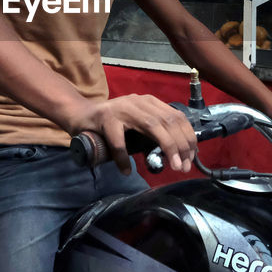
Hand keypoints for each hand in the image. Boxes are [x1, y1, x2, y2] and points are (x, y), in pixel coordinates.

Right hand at [68, 94, 196, 174]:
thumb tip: (177, 153)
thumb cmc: (110, 125)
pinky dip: (124, 157)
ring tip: (171, 166)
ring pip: (152, 126)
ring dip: (166, 148)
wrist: (79, 115)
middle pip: (169, 121)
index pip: (177, 116)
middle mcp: (139, 101)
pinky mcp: (105, 118)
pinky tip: (126, 169)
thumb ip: (154, 133)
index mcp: (149, 102)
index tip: (192, 156)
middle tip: (184, 166)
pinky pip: (119, 141)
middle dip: (181, 145)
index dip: (188, 137)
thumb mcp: (137, 124)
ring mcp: (122, 108)